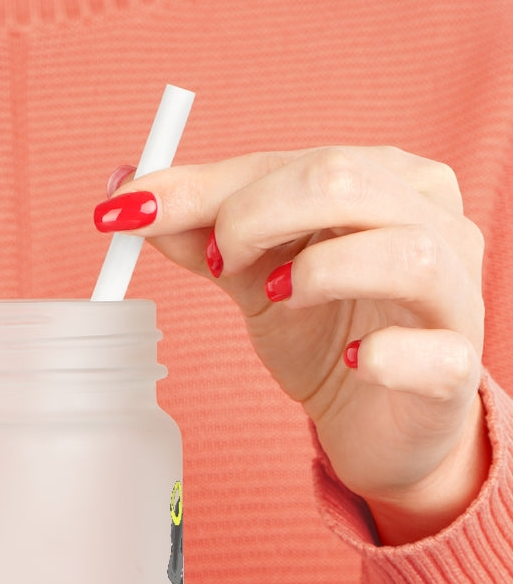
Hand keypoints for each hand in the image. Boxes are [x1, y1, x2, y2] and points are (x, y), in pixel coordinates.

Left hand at [96, 147, 488, 543]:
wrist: (375, 421)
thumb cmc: (323, 334)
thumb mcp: (253, 277)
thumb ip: (201, 234)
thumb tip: (127, 194)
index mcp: (382, 181)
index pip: (289, 162)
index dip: (204, 187)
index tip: (129, 211)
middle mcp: (432, 221)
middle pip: (345, 181)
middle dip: (255, 215)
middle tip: (216, 263)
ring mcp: (454, 294)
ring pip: (405, 252)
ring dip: (319, 272)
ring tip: (275, 298)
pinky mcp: (456, 367)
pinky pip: (433, 352)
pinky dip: (385, 355)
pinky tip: (352, 362)